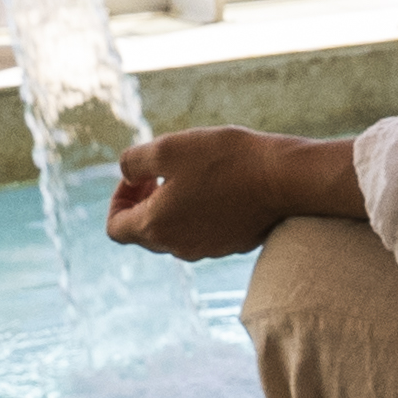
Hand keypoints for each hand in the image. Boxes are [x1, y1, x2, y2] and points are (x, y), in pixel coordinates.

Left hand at [106, 126, 363, 260]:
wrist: (282, 178)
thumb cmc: (224, 159)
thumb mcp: (167, 147)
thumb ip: (133, 161)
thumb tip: (126, 172)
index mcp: (155, 227)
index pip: (115, 228)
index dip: (118, 199)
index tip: (139, 175)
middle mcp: (177, 247)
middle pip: (144, 232)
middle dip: (144, 201)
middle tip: (160, 172)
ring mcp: (205, 249)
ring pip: (173, 233)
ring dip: (171, 207)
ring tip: (190, 175)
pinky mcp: (230, 245)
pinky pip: (201, 232)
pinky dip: (197, 212)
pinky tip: (217, 185)